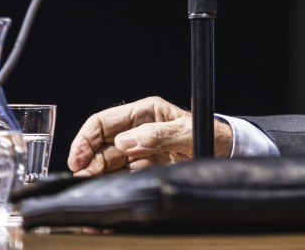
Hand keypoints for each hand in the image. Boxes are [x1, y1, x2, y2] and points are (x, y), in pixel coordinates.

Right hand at [67, 96, 232, 175]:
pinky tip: (103, 190)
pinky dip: (109, 184)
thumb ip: (160, 135)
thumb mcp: (189, 131)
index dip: (86, 139)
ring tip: (89, 185)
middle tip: (82, 176)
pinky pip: (120, 176)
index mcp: (145, 113)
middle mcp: (138, 131)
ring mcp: (140, 151)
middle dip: (87, 160)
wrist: (226, 152)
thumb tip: (127, 142)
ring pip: (107, 163)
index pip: (104, 122)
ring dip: (96, 174)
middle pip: (101, 145)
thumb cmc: (211, 133)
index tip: (78, 157)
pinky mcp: (145, 169)